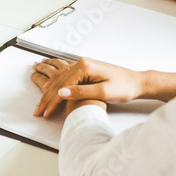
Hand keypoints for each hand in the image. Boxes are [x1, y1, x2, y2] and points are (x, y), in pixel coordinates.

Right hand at [31, 58, 175, 117]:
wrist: (137, 82)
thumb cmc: (124, 87)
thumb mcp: (103, 92)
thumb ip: (81, 92)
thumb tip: (61, 93)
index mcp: (85, 66)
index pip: (62, 86)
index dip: (52, 101)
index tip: (46, 112)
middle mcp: (82, 63)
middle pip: (58, 81)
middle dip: (46, 97)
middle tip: (38, 110)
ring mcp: (83, 65)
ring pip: (59, 77)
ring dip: (48, 88)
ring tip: (38, 96)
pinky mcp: (86, 69)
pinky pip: (65, 74)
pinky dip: (55, 81)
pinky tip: (49, 82)